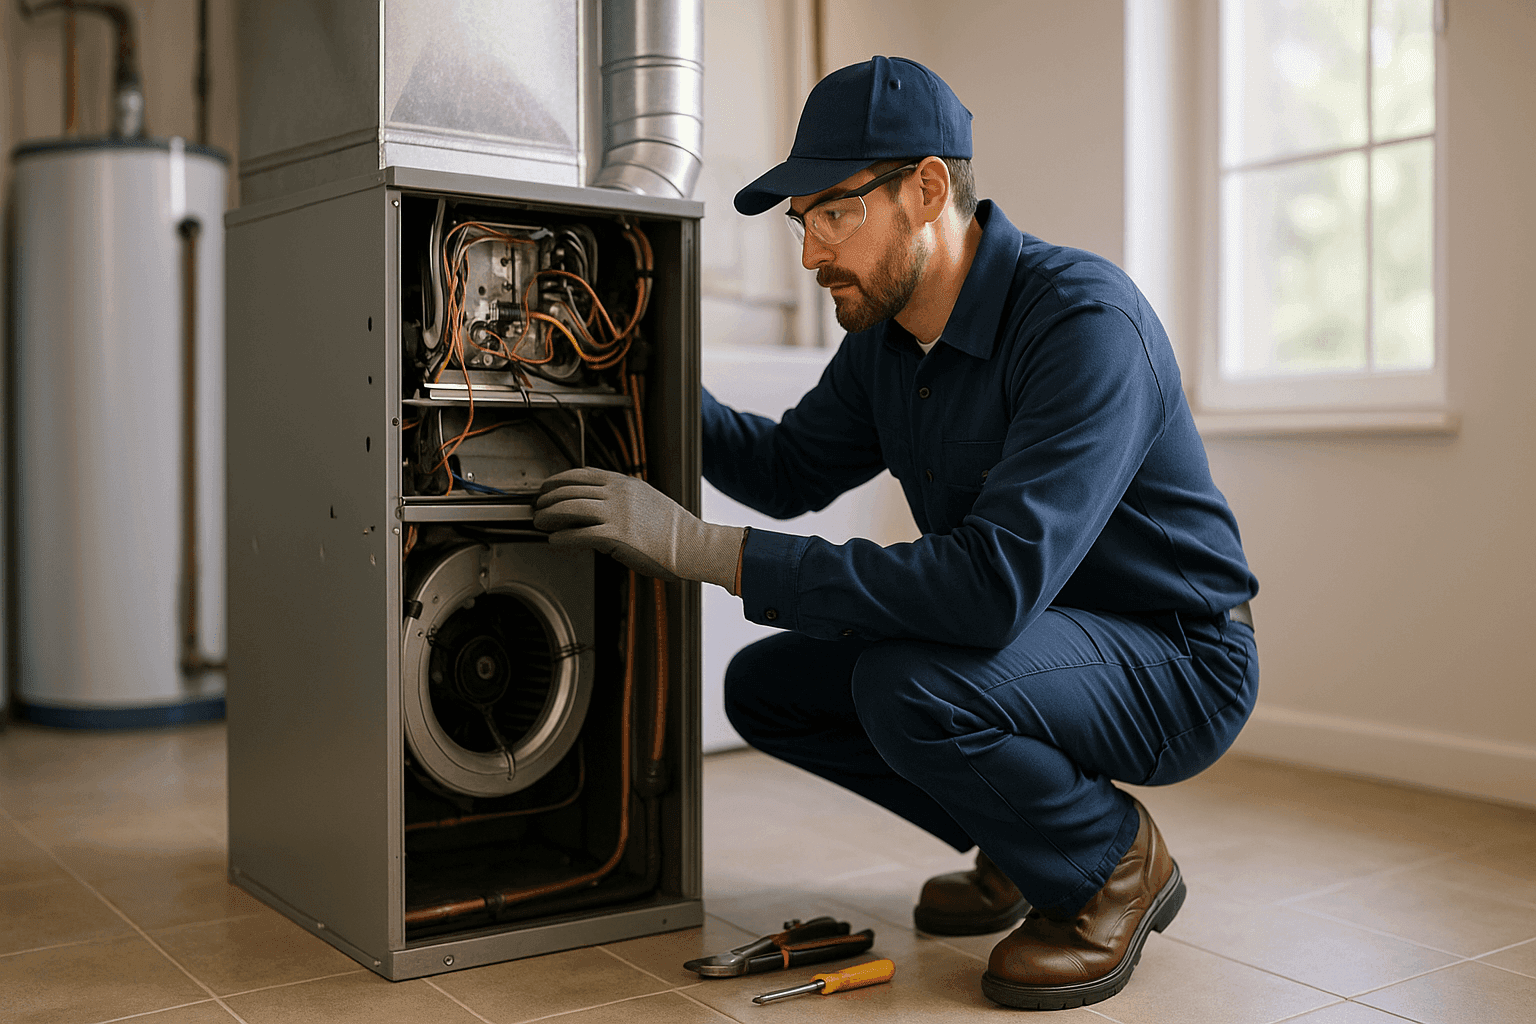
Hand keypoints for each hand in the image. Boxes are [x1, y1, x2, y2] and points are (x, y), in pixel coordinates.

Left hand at [533, 468, 746, 592]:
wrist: (690, 544)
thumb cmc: (671, 528)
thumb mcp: (646, 499)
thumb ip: (621, 497)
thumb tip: (597, 505)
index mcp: (623, 482)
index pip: (581, 473)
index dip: (558, 480)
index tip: (547, 487)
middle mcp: (617, 493)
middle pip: (569, 489)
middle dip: (547, 498)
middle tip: (538, 506)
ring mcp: (616, 513)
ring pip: (569, 508)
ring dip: (549, 515)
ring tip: (540, 522)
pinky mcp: (616, 536)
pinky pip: (579, 534)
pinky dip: (562, 537)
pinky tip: (554, 541)